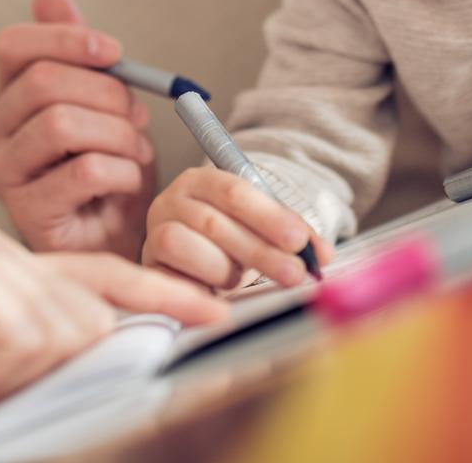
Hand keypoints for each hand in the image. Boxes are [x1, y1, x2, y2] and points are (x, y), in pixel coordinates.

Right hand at [0, 0, 155, 258]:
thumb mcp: (101, 99)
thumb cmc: (108, 164)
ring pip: (62, 125)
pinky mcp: (27, 212)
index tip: (115, 51)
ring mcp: (3, 174)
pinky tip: (130, 181)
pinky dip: (123, 171)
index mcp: (7, 95)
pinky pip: (84, 171)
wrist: (117, 238)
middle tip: (138, 114)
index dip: (65, 38)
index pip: (13, 46)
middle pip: (42, 83)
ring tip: (137, 151)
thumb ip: (77, 49)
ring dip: (119, 134)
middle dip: (106, 92)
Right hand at [0, 226, 227, 457]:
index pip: (102, 276)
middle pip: (90, 315)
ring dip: (13, 374)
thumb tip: (124, 347)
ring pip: (66, 331)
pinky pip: (26, 337)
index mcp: (6, 267)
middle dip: (49, 367)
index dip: (160, 294)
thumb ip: (52, 353)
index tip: (212, 313)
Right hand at [141, 168, 331, 291]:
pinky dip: (202, 282)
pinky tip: (219, 290)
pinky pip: (171, 271)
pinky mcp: (149, 262)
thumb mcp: (260, 230)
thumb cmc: (227, 242)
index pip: (235, 191)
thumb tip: (322, 255)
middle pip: (216, 221)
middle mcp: (173, 199)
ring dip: (227, 267)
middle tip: (295, 272)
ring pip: (188, 243)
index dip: (269, 216)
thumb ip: (291, 236)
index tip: (299, 241)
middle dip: (261, 250)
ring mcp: (156, 229)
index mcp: (202, 180)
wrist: (190, 263)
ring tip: (241, 279)